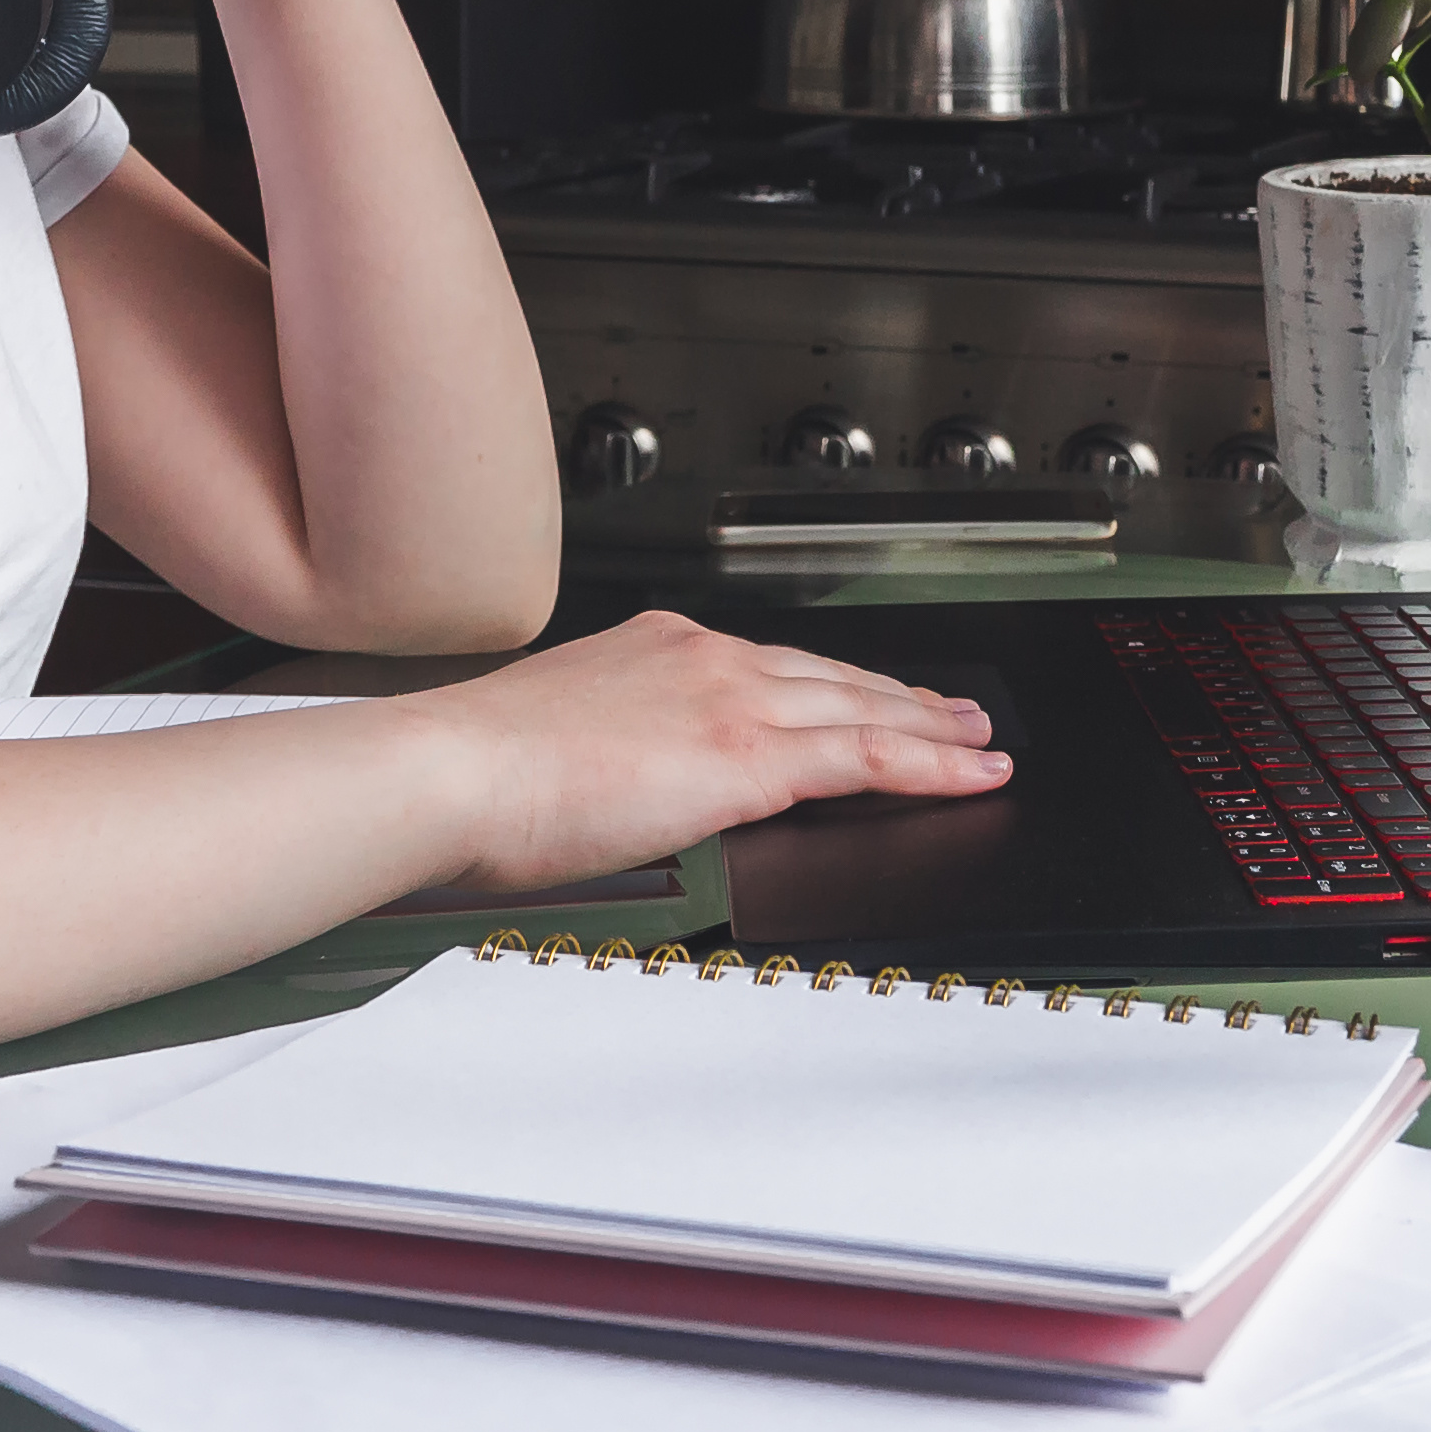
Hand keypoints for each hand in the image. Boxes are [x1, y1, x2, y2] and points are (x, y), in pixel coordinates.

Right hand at [408, 611, 1009, 895]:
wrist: (451, 770)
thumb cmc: (475, 772)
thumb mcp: (559, 737)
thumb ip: (615, 748)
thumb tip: (631, 786)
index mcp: (657, 645)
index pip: (772, 665)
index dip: (834, 685)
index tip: (866, 696)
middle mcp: (705, 656)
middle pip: (833, 678)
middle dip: (903, 698)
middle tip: (958, 715)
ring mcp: (731, 698)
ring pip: (863, 709)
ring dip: (932, 729)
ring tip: (979, 746)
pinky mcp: (746, 753)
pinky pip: (865, 756)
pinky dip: (928, 764)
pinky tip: (966, 776)